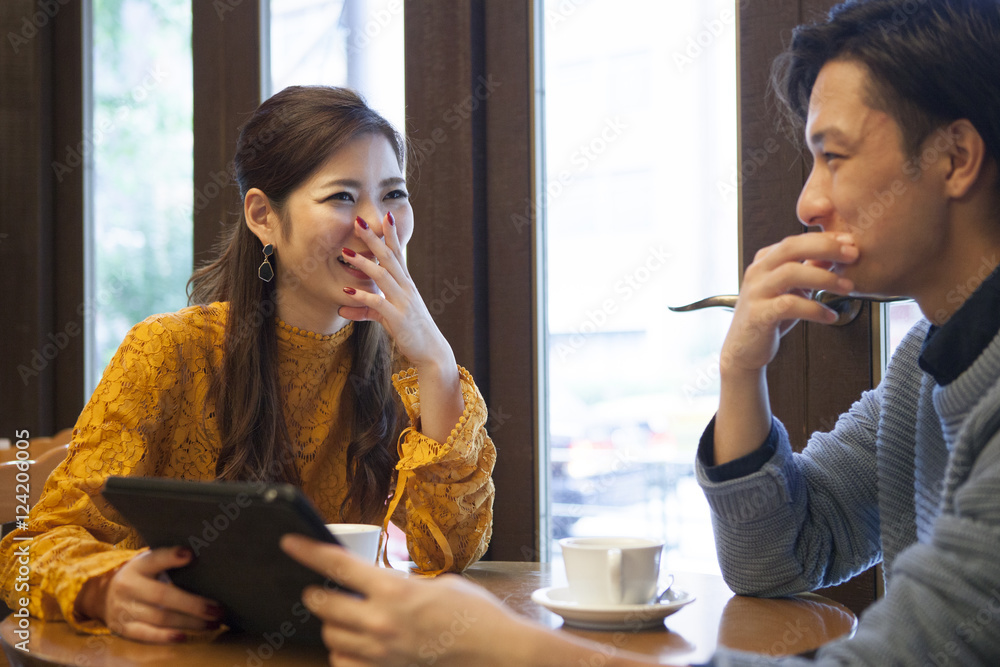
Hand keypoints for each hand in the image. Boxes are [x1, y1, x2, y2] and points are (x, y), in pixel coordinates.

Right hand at [78, 547, 223, 642]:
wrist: (101, 594)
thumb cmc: (139, 576)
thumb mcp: (148, 563)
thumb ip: (169, 562)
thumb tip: (204, 560)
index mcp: (137, 566)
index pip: (155, 559)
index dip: (172, 556)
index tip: (192, 555)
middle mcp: (128, 586)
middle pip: (163, 596)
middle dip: (193, 604)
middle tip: (218, 609)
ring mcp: (124, 609)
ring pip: (160, 617)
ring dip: (190, 622)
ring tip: (212, 623)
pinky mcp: (123, 628)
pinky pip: (146, 634)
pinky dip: (166, 637)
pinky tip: (185, 636)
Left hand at [280, 534, 530, 666]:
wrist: (496, 654)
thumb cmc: (476, 615)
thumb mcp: (439, 584)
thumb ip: (404, 584)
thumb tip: (384, 586)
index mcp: (395, 589)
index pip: (337, 566)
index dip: (308, 551)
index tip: (289, 542)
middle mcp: (381, 622)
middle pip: (324, 606)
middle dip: (318, 594)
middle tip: (320, 589)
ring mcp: (382, 653)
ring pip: (331, 638)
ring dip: (331, 625)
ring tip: (341, 617)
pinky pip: (346, 664)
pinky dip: (344, 653)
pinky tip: (355, 645)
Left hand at [338, 213, 454, 371]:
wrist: (432, 352)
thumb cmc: (411, 332)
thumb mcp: (388, 318)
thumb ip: (367, 310)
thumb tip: (343, 310)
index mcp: (406, 284)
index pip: (397, 254)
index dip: (391, 235)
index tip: (385, 215)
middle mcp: (406, 288)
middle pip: (388, 258)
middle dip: (374, 239)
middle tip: (359, 221)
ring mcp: (403, 302)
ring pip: (382, 276)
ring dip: (363, 263)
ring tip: (345, 252)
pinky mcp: (398, 318)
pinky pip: (378, 303)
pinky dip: (362, 296)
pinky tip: (347, 291)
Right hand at [721, 231, 856, 373]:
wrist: (744, 349)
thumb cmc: (769, 317)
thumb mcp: (792, 290)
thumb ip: (810, 271)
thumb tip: (836, 256)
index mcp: (765, 262)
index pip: (796, 240)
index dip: (824, 239)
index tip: (849, 242)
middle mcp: (757, 272)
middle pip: (791, 248)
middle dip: (825, 248)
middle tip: (852, 255)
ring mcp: (756, 292)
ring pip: (790, 273)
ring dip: (824, 278)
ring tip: (846, 288)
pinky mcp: (758, 314)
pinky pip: (789, 305)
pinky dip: (815, 309)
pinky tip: (830, 316)